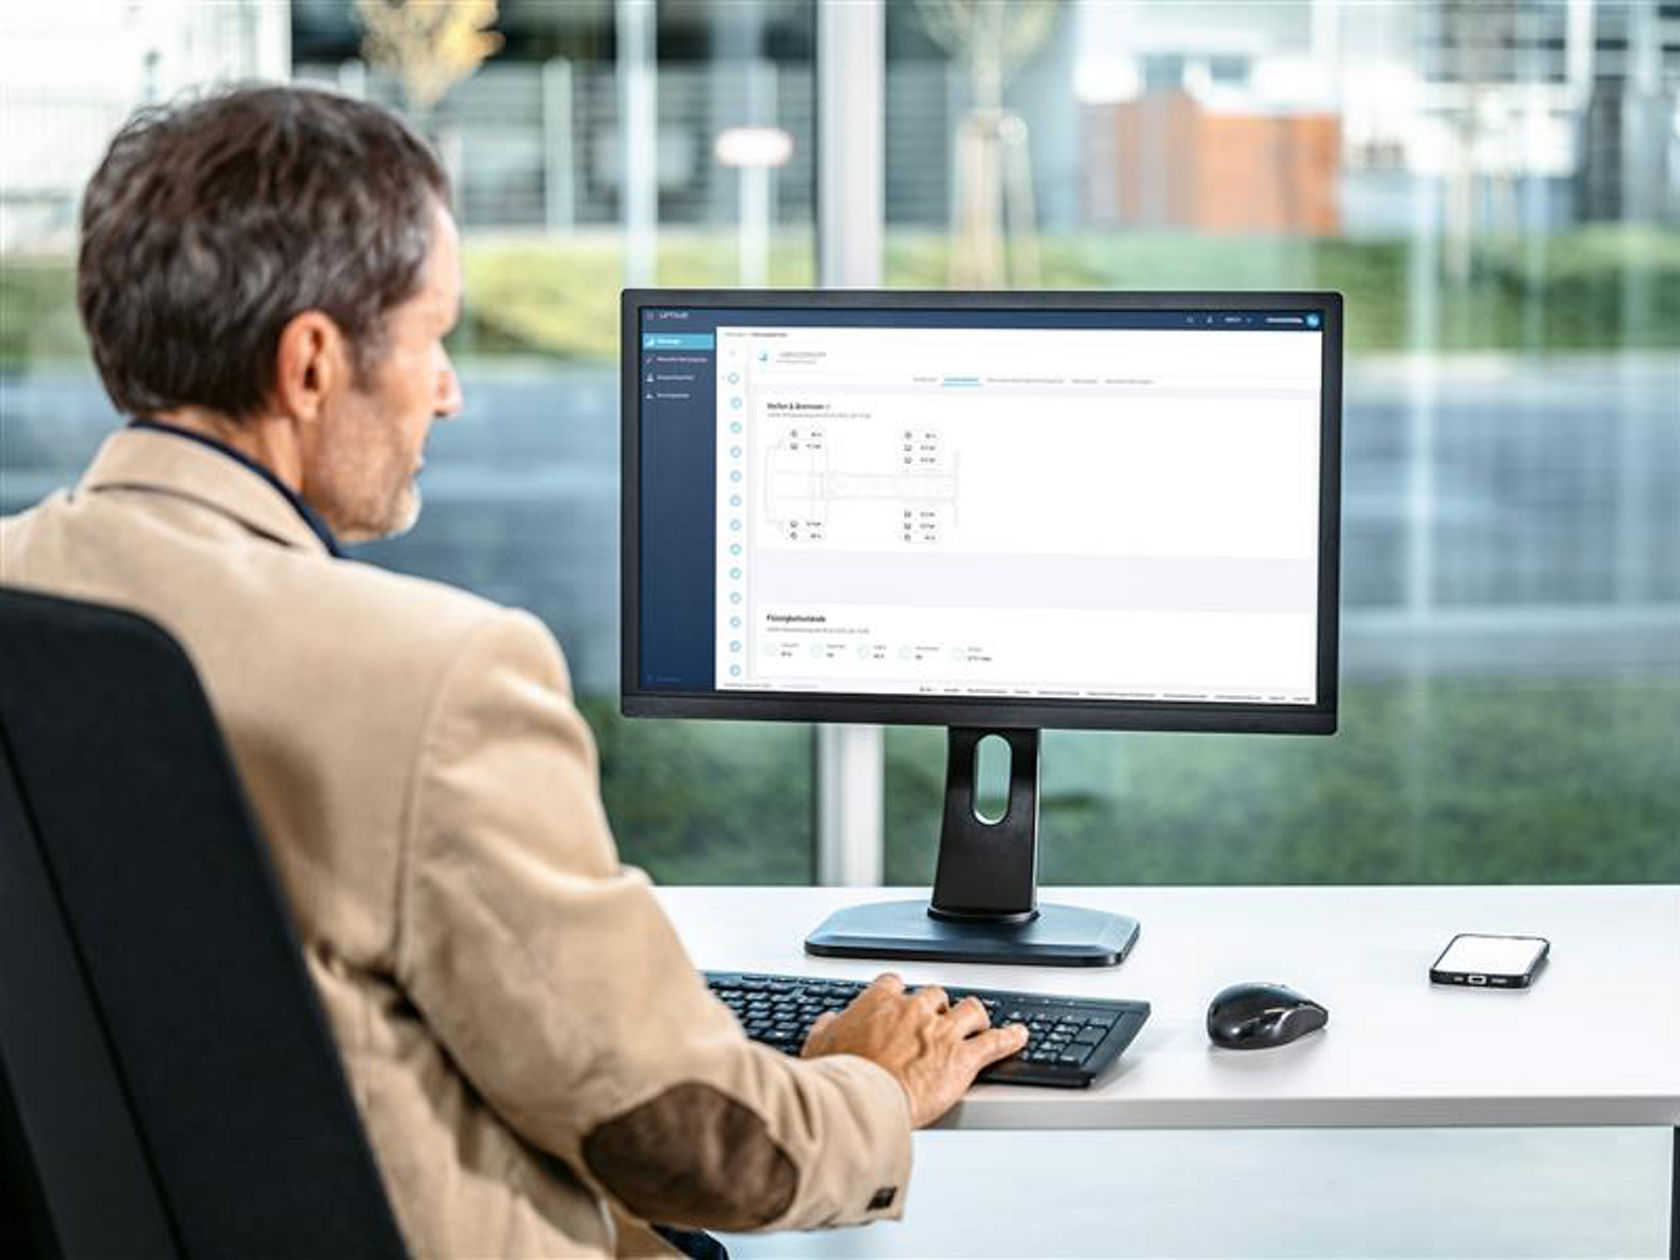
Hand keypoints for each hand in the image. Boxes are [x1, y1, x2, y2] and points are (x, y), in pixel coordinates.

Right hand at [800, 973, 1028, 1127]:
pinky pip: (995, 1041)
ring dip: (974, 1015)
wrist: (863, 1102)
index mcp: (880, 1002)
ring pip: (970, 1009)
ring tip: (978, 1022)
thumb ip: (827, 1028)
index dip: (901, 994)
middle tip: (938, 1021)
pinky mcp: (963, 1058)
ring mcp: (942, 1031)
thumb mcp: (819, 1045)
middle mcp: (915, 1010)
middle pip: (936, 994)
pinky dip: (1010, 1038)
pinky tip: (1020, 1035)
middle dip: (938, 1006)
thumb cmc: (841, 1077)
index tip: (901, 1002)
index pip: (895, 983)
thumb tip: (828, 1022)